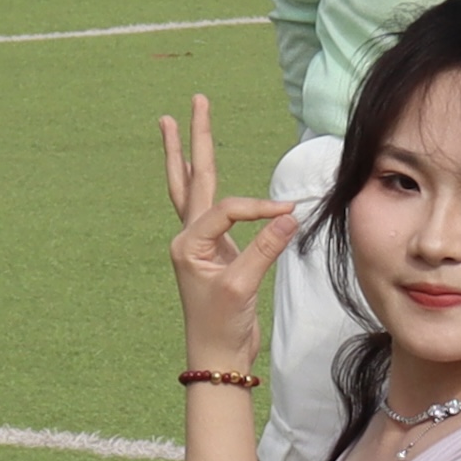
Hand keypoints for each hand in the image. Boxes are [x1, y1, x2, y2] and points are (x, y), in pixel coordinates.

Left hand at [161, 93, 295, 375]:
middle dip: (192, 140)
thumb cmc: (222, 325)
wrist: (216, 356)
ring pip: (192, 190)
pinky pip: (211, 210)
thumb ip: (264, 248)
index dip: (259, 208)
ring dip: (185, 157)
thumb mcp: (242, 286)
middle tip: (193, 103)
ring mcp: (200, 244)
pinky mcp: (215, 253)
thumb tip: (288, 214)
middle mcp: (188, 238)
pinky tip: (199, 170)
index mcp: (188, 244)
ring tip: (171, 124)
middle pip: (192, 178)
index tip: (289, 213)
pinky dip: (206, 185)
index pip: (228, 209)